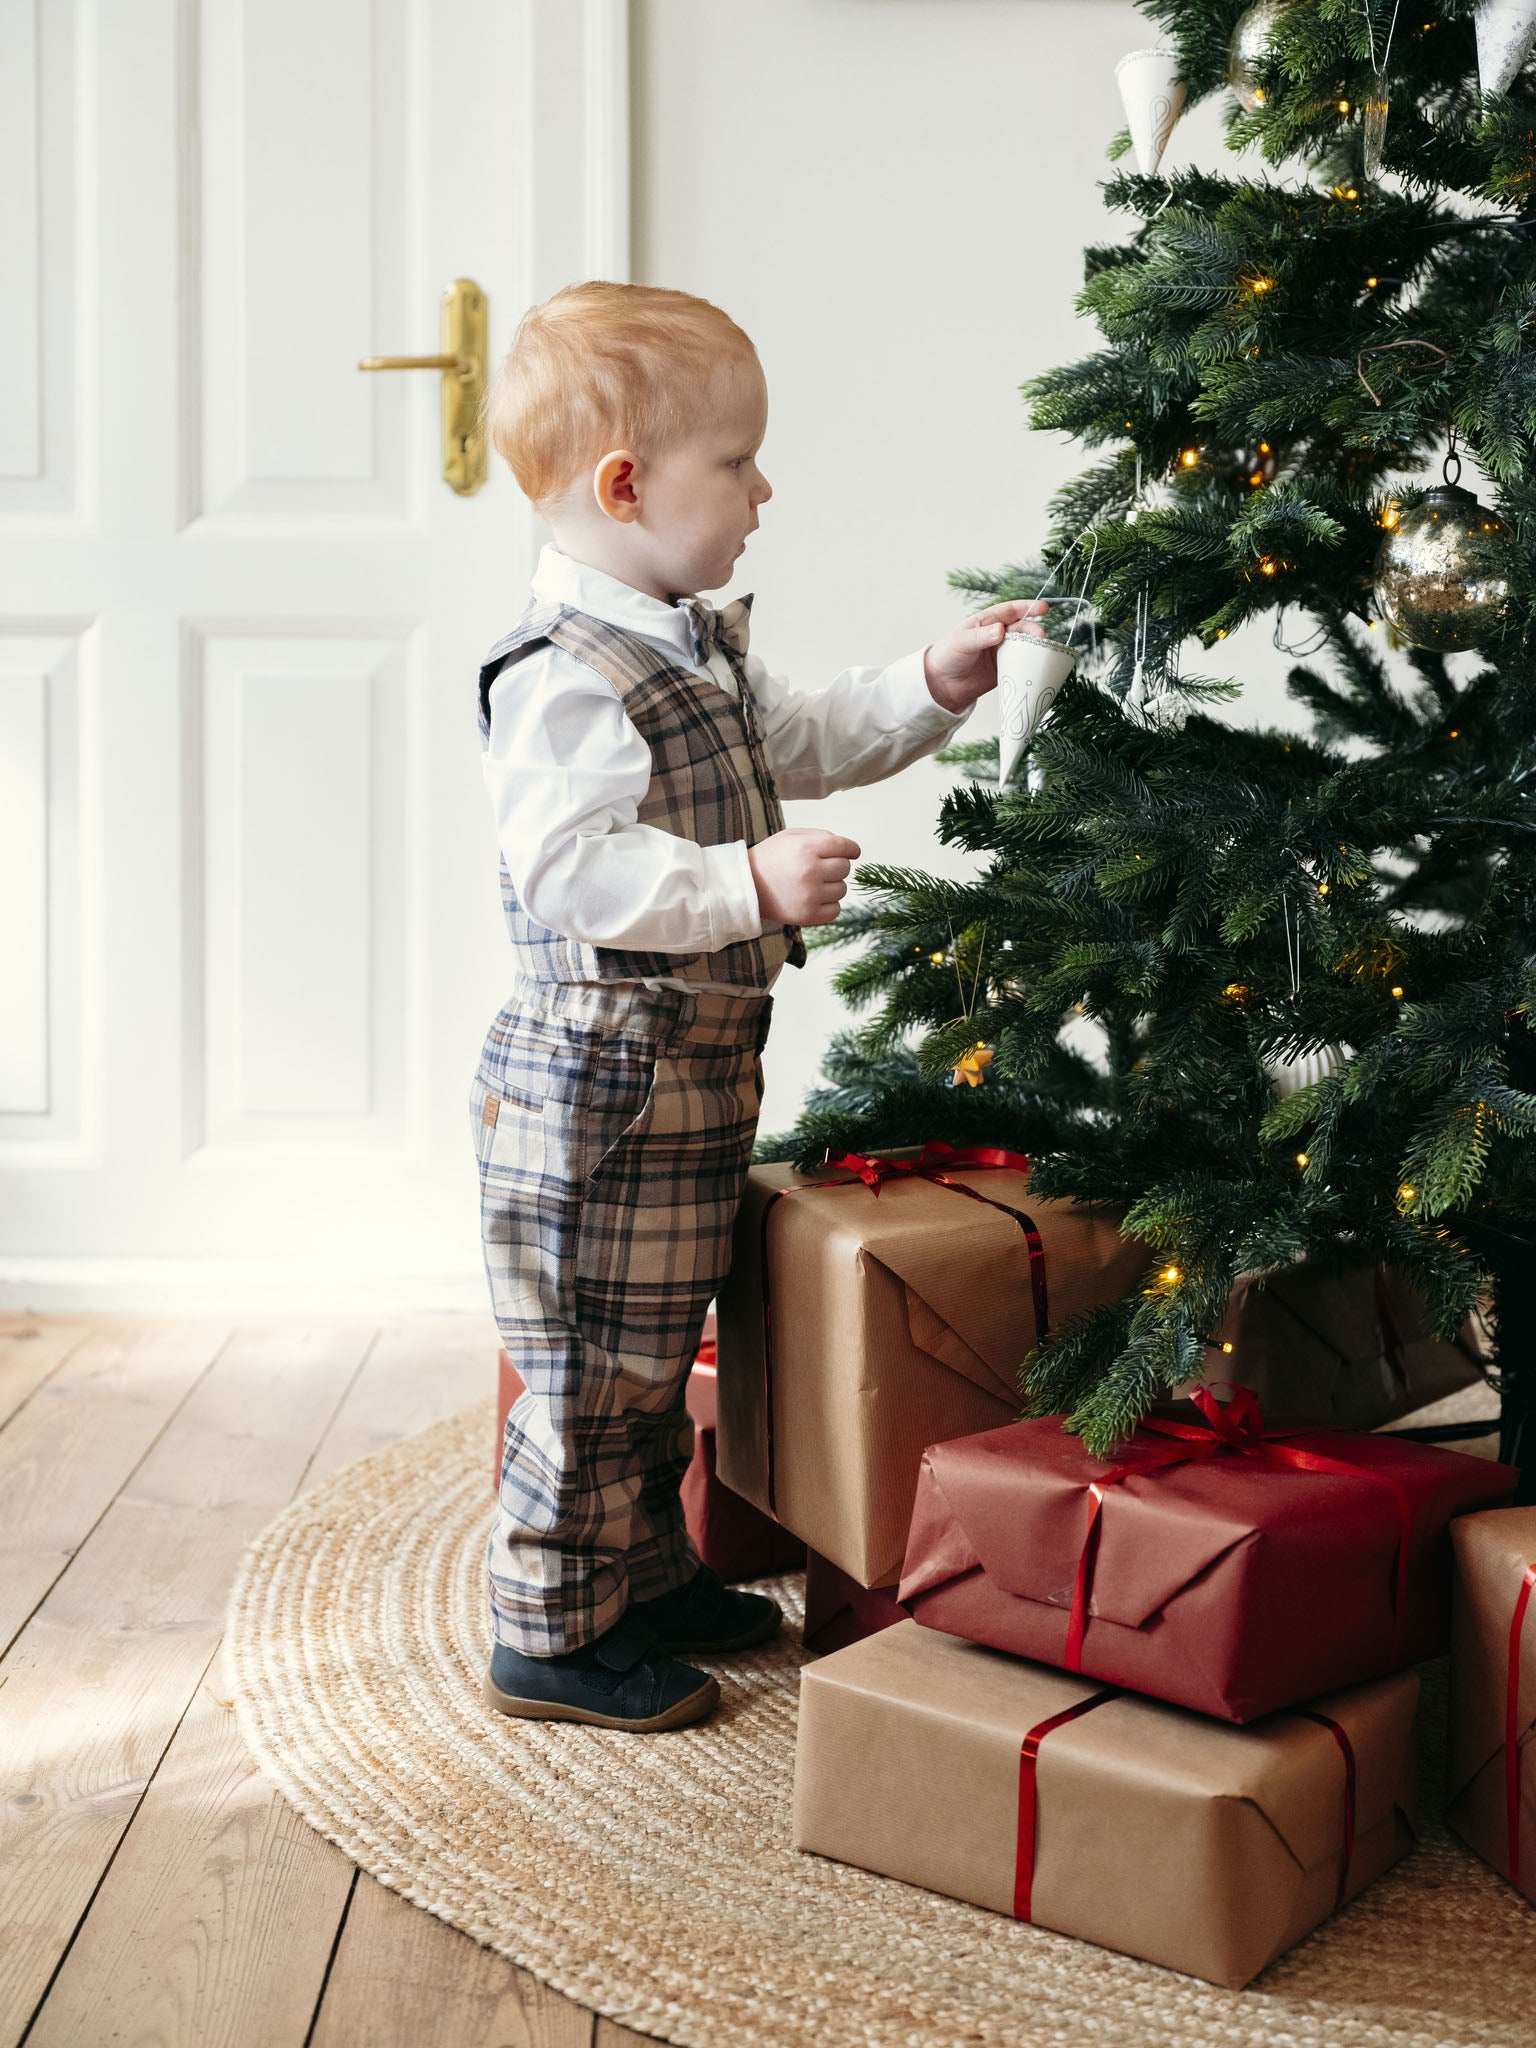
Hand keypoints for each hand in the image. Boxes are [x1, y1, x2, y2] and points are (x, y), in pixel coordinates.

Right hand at [748, 827, 861, 926]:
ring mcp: (810, 895)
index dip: (852, 849)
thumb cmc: (771, 858)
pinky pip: (836, 910)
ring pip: (842, 889)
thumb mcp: (791, 836)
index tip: (853, 852)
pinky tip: (814, 898)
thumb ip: (821, 837)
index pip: (845, 847)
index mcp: (807, 848)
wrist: (746, 885)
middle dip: (836, 866)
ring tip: (812, 884)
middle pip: (845, 868)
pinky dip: (829, 905)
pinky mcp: (808, 915)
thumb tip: (849, 849)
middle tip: (819, 868)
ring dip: (832, 886)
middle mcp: (811, 871)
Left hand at [923, 599, 1049, 713]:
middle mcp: (997, 634)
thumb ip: (981, 636)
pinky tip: (1037, 664)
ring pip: (1024, 645)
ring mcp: (1002, 651)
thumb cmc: (947, 656)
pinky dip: (1030, 663)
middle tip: (1040, 636)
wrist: (942, 685)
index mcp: (986, 621)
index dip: (1027, 607)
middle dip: (1033, 629)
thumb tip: (1000, 630)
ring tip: (1042, 649)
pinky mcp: (1004, 668)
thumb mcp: (962, 642)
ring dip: (1034, 646)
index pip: (1010, 610)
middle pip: (1021, 627)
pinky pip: (1021, 663)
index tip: (1042, 608)